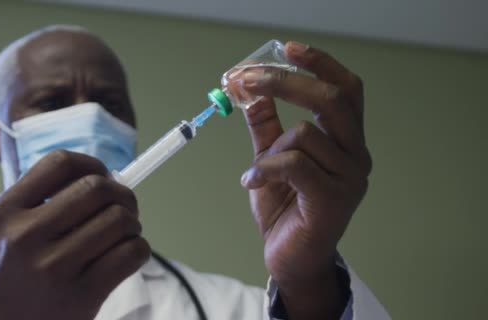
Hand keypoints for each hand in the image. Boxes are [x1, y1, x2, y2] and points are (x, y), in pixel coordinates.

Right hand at [0, 151, 149, 319]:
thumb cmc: (9, 278)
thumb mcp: (4, 231)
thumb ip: (40, 200)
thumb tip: (103, 178)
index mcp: (5, 212)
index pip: (59, 163)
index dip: (92, 164)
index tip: (103, 175)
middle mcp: (25, 236)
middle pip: (97, 188)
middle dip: (122, 194)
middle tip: (124, 207)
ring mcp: (53, 268)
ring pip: (119, 220)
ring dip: (132, 223)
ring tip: (125, 234)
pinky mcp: (81, 296)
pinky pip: (131, 253)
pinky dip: (139, 249)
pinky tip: (128, 255)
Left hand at [239, 42, 370, 317]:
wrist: (291, 260)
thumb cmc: (286, 209)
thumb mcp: (270, 158)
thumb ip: (265, 125)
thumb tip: (252, 90)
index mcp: (346, 141)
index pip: (345, 89)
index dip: (319, 64)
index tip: (287, 47)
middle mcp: (356, 155)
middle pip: (331, 99)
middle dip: (284, 82)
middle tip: (245, 80)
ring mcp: (350, 179)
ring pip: (305, 134)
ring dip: (270, 148)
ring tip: (258, 173)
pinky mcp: (333, 201)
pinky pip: (294, 166)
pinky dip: (264, 169)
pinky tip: (251, 182)